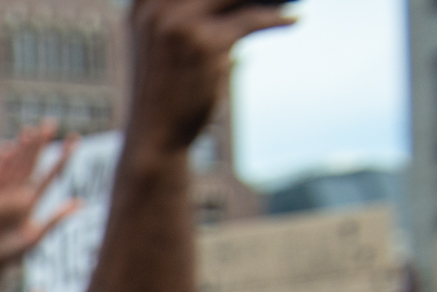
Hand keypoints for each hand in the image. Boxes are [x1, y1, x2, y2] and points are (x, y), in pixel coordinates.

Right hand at [125, 0, 292, 156]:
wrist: (155, 134)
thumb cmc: (167, 85)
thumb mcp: (166, 38)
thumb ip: (190, 8)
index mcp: (144, 2)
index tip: (240, 0)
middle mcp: (157, 8)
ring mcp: (180, 24)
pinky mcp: (206, 44)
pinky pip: (252, 19)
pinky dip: (277, 19)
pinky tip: (292, 20)